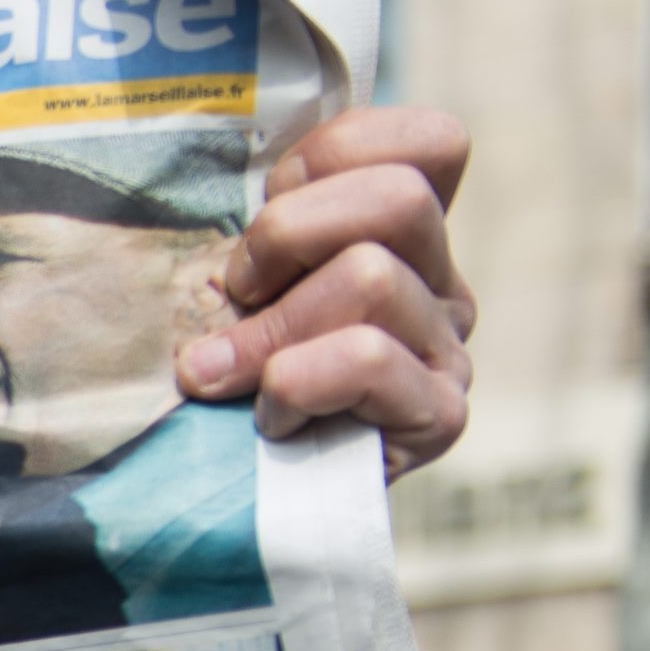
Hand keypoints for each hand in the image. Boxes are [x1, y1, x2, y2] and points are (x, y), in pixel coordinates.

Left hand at [175, 105, 477, 479]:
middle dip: (288, 236)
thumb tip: (203, 162)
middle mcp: (440, 285)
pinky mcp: (440, 416)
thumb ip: (250, 226)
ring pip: (370, 277)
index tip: (265, 205)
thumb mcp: (225, 283)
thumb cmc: (213, 378)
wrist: (222, 507)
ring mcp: (446, 351)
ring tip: (229, 375)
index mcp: (402, 237)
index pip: (431, 142)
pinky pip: (367, 359)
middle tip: (236, 296)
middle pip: (399, 197)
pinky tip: (272, 421)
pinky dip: (295, 385)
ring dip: (271, 327)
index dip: (337, 156)